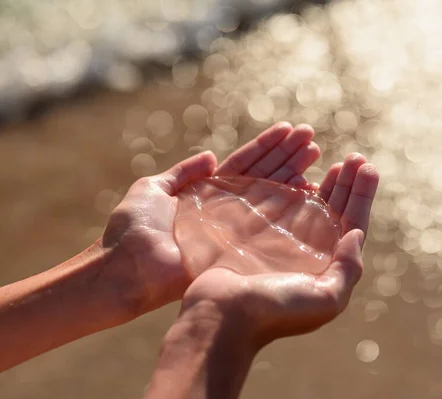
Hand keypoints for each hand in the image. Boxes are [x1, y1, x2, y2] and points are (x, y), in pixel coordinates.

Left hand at [101, 122, 319, 314]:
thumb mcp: (153, 189)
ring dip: (294, 172)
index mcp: (208, 192)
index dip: (267, 146)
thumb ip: (182, 173)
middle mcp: (227, 209)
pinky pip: (269, 224)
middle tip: (311, 136)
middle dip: (288, 155)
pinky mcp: (239, 248)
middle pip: (264, 175)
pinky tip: (309, 190)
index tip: (289, 129)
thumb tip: (211, 155)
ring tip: (315, 152)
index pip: (245, 163)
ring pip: (271, 194)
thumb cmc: (133, 228)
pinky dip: (289, 207)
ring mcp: (236, 228)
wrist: (126, 268)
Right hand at [179, 153, 377, 345]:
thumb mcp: (326, 297)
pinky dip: (293, 187)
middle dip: (347, 183)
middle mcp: (309, 254)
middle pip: (335, 211)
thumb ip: (348, 268)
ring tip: (336, 160)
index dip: (362, 196)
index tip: (368, 167)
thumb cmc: (274, 310)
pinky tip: (302, 174)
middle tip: (355, 157)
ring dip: (325, 182)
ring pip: (311, 205)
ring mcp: (283, 243)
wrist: (220, 315)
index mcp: (328, 267)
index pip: (353, 225)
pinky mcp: (258, 235)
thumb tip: (357, 234)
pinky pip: (281, 205)